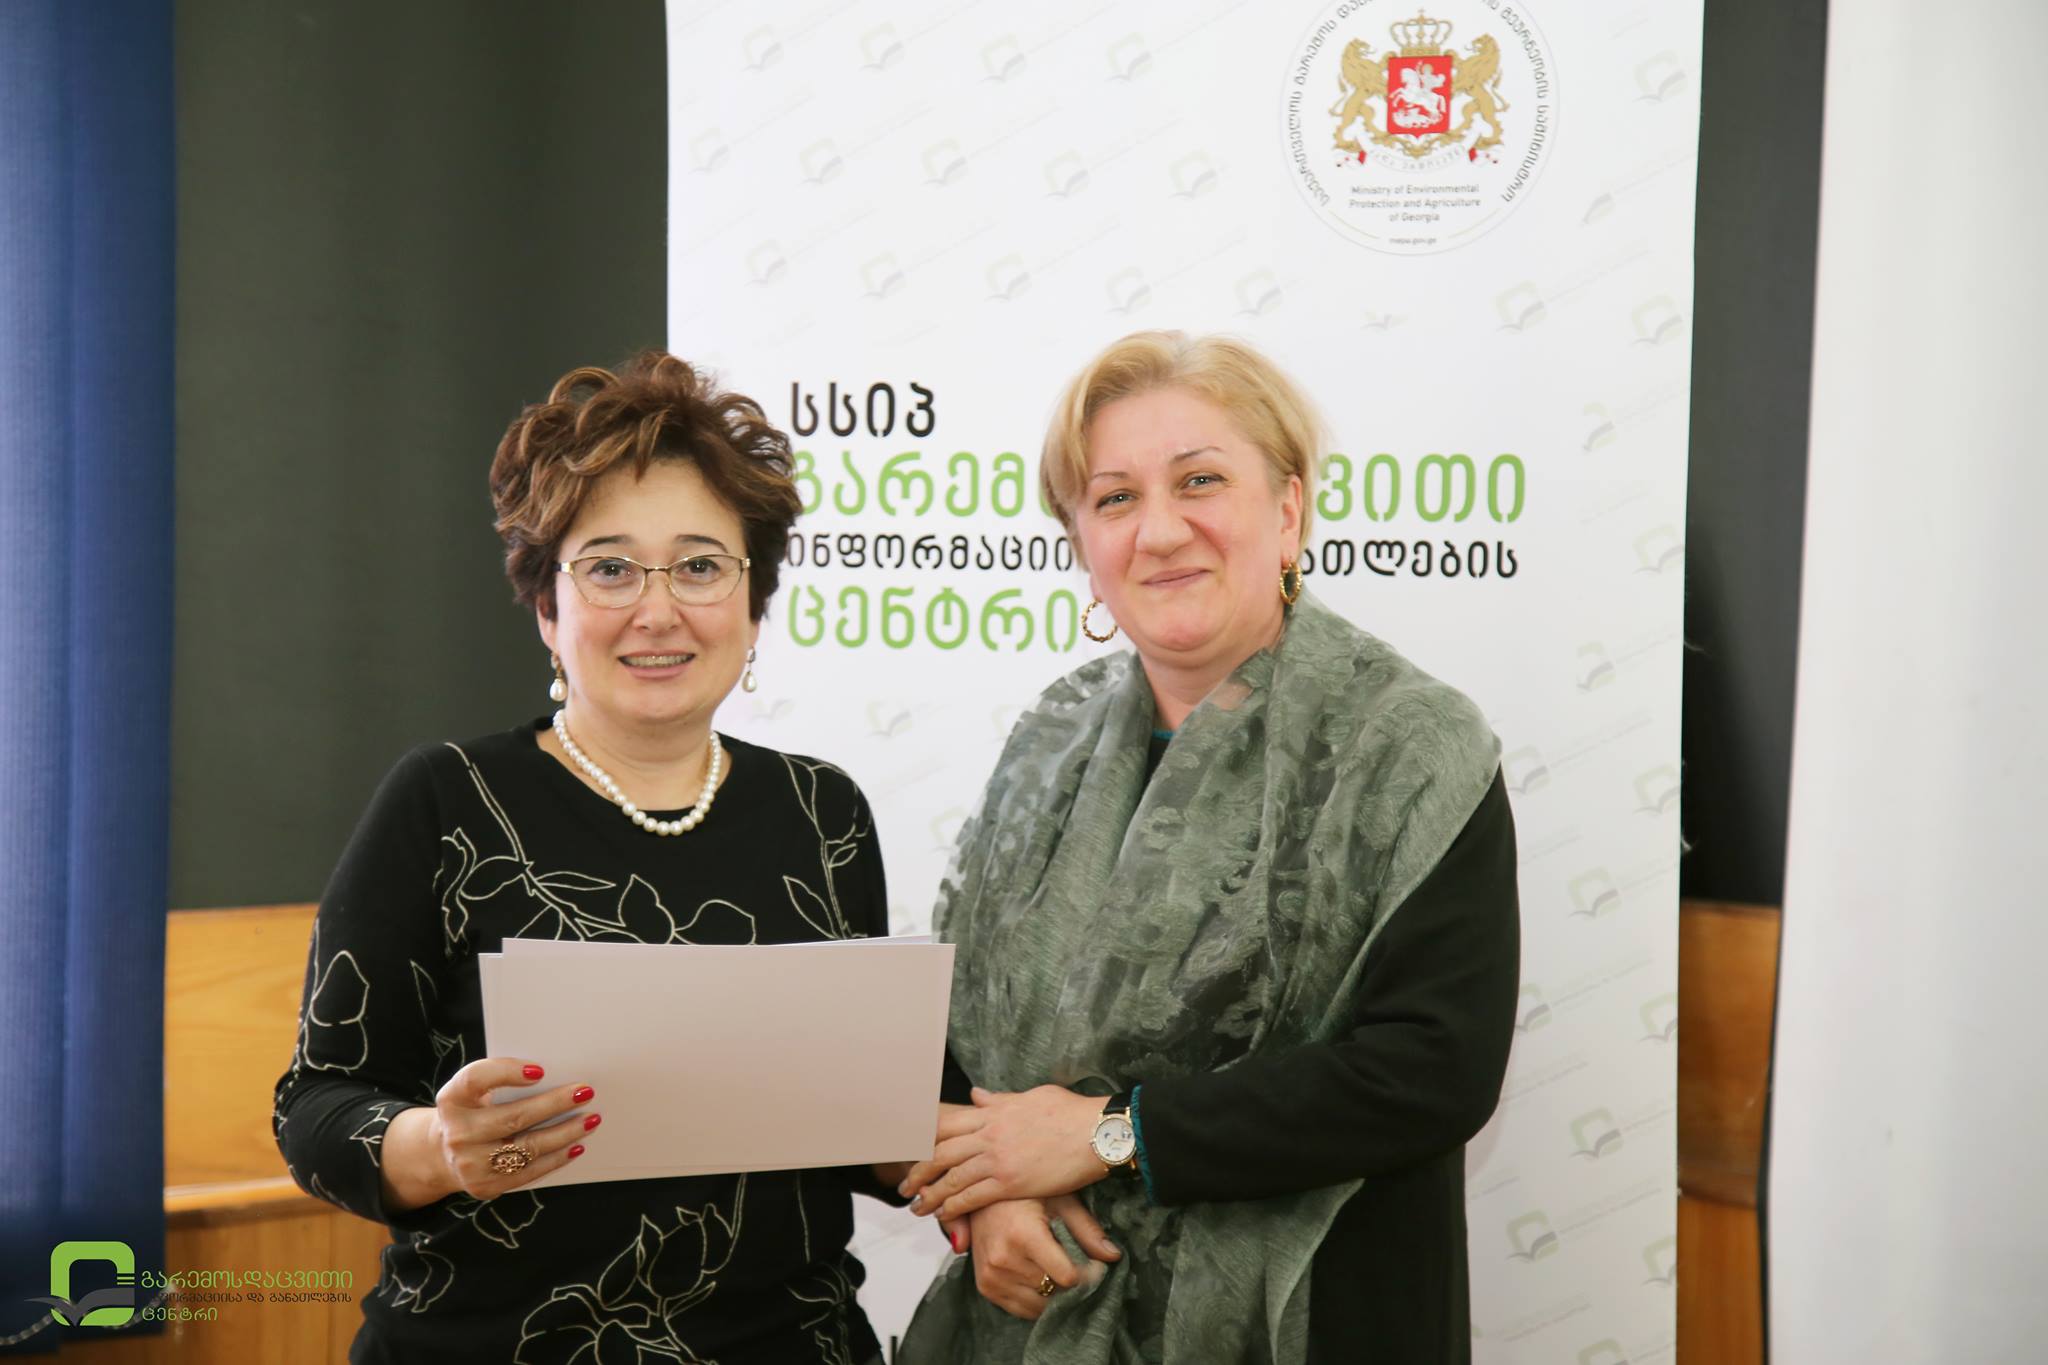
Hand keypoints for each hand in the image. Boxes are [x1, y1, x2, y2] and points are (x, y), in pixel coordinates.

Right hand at [382, 1057, 595, 1208]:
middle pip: (512, 1117)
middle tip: (585, 1092)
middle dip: (554, 1104)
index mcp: (453, 1099)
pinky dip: (556, 1158)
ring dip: (565, 1133)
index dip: (506, 1072)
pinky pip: (528, 1172)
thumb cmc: (473, 1110)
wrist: (443, 1152)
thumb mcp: (475, 1091)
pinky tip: (575, 1146)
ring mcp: (470, 1164)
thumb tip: (555, 1077)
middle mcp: (457, 1133)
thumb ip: (502, 1081)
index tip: (540, 1069)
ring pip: (527, 1148)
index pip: (475, 1079)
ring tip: (590, 1120)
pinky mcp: (485, 1186)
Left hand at [899, 1086, 1110, 1221]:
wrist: (1097, 1131)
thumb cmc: (1072, 1112)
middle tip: (906, 1185)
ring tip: (917, 1207)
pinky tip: (944, 1216)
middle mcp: (989, 1133)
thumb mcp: (1032, 1097)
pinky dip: (954, 1207)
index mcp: (993, 1111)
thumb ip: (1000, 1099)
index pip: (946, 1123)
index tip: (910, 1149)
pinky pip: (972, 1197)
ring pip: (951, 1177)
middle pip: (941, 1152)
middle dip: (919, 1170)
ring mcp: (997, 1158)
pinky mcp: (1010, 1182)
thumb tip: (977, 1095)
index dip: (922, 1137)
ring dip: (930, 1194)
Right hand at [964, 1195, 1121, 1319]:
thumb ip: (1087, 1230)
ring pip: (1039, 1306)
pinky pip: (1021, 1309)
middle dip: (1073, 1285)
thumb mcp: (1060, 1201)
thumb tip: (1114, 1256)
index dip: (1088, 1274)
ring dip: (1055, 1295)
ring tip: (1060, 1273)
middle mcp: (1003, 1259)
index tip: (1096, 1266)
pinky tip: (1042, 1278)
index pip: (1066, 1276)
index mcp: (1023, 1234)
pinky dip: (1037, 1300)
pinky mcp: (985, 1287)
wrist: (980, 1196)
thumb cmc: (1023, 1194)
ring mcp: (991, 1276)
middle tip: (1081, 1268)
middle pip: (1054, 1292)